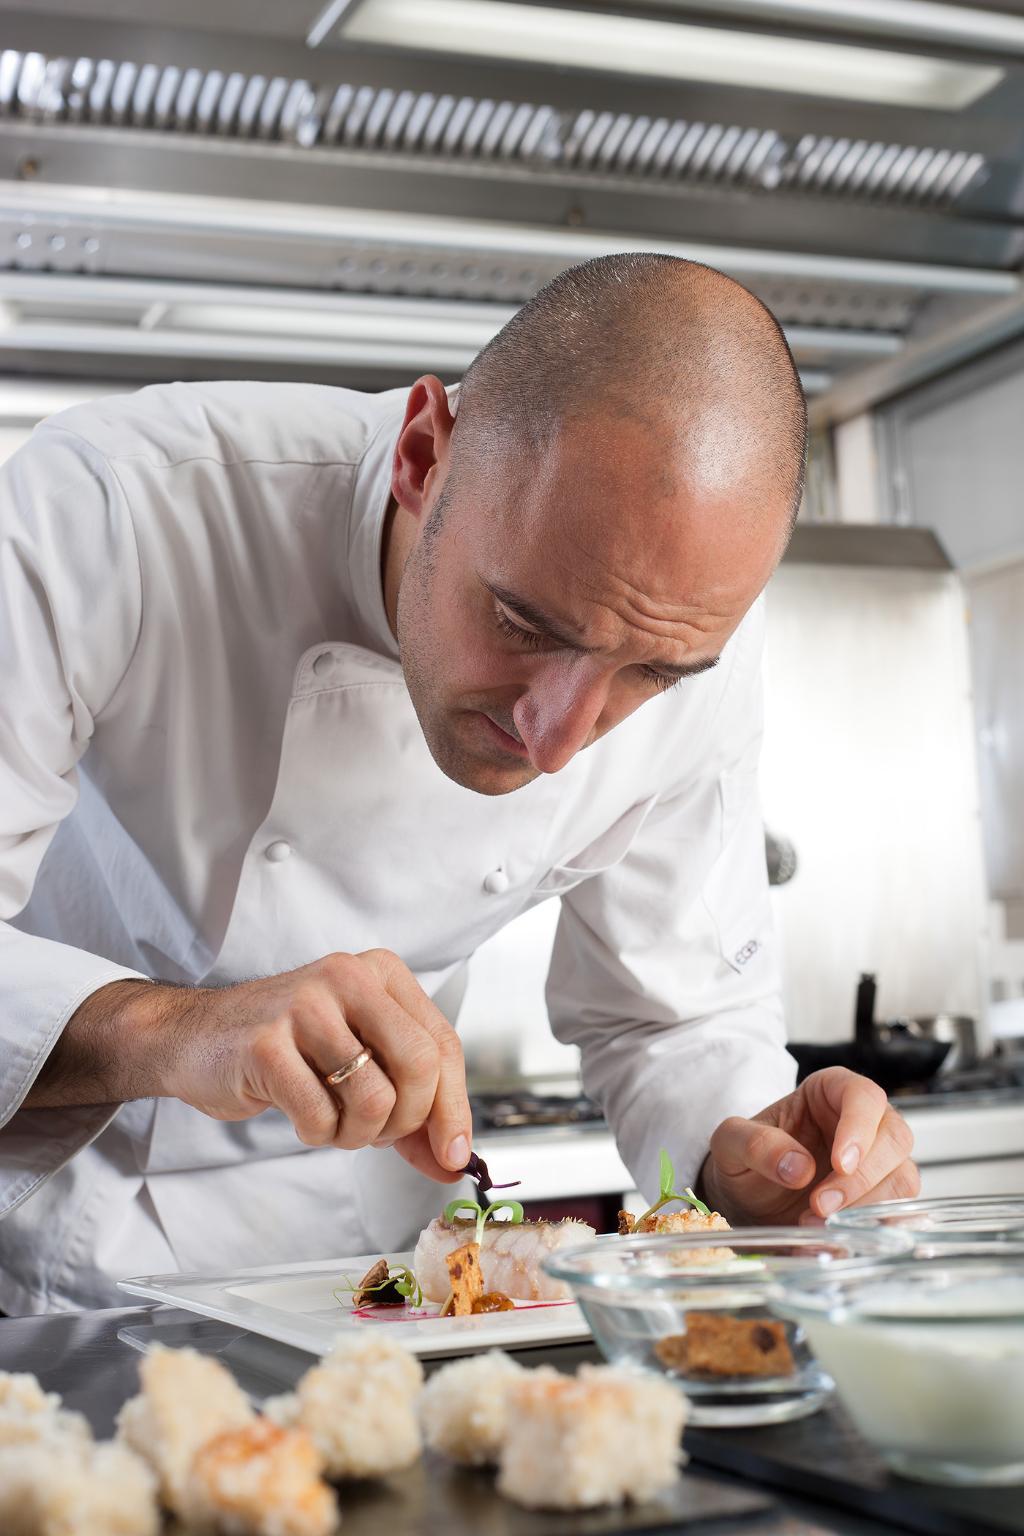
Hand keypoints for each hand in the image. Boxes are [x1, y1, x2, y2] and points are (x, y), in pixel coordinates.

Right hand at [163, 949, 470, 1182]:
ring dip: (357, 1135)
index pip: (442, 1044)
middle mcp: (348, 977)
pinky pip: (321, 1116)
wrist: (195, 1037)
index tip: (454, 1155)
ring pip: (374, 1098)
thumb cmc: (287, 1049)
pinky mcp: (266, 1044)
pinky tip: (301, 1115)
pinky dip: (317, 1133)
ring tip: (333, 1121)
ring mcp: (305, 1006)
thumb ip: (411, 1110)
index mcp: (380, 973)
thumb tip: (455, 1162)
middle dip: (407, 1122)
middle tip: (378, 1135)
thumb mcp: (360, 1063)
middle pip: (420, 1066)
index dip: (455, 1108)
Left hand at [699, 1067, 919, 1224]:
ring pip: (902, 1179)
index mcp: (831, 1091)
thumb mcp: (730, 1144)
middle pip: (894, 1138)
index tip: (841, 1164)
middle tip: (820, 1206)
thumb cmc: (746, 1160)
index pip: (863, 1095)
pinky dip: (871, 1230)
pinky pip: (898, 1213)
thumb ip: (755, 1144)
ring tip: (815, 1223)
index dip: (859, 1128)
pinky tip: (833, 1240)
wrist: (750, 1201)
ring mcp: (879, 1162)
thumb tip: (798, 1166)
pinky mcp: (882, 1199)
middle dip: (861, 1178)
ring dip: (865, 1207)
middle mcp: (865, 1122)